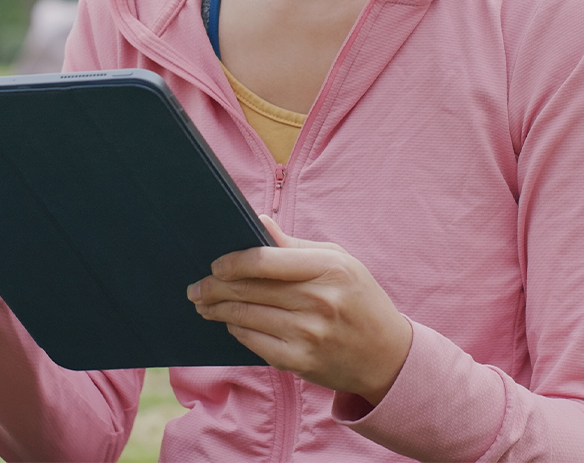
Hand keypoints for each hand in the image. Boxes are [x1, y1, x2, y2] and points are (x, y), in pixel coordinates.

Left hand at [187, 216, 411, 405]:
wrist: (387, 354)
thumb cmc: (357, 297)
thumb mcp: (337, 260)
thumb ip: (294, 245)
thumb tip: (257, 221)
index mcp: (328, 268)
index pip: (266, 261)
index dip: (233, 261)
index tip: (215, 264)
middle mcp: (318, 301)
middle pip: (250, 290)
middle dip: (215, 288)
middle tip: (195, 286)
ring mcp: (309, 335)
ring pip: (247, 317)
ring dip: (219, 310)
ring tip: (203, 304)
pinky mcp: (302, 363)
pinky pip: (256, 343)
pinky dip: (238, 332)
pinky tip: (229, 324)